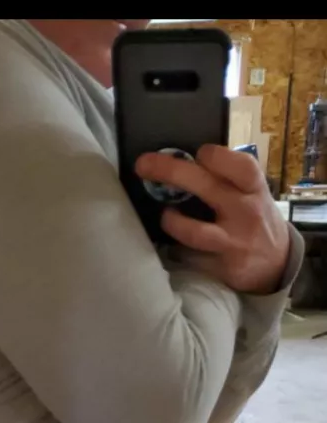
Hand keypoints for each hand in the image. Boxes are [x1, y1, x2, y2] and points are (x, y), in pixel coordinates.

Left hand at [136, 145, 289, 294]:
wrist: (277, 263)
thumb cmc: (256, 218)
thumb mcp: (252, 193)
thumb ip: (226, 178)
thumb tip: (181, 161)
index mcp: (254, 188)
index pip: (236, 165)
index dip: (212, 155)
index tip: (196, 154)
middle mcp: (245, 212)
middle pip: (206, 186)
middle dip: (170, 171)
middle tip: (144, 165)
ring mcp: (234, 242)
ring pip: (195, 232)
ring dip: (173, 222)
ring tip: (165, 216)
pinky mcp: (224, 267)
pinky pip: (192, 258)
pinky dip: (178, 251)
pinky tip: (172, 245)